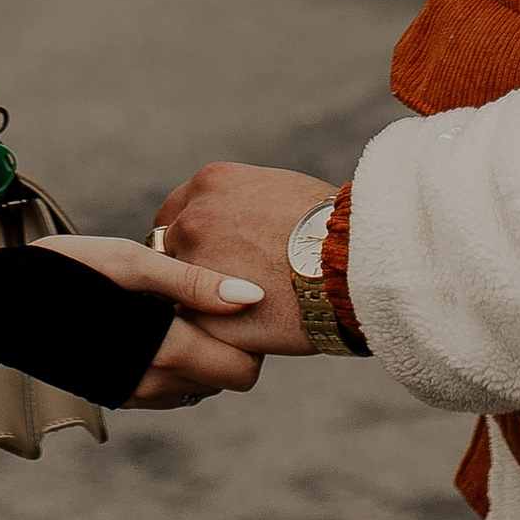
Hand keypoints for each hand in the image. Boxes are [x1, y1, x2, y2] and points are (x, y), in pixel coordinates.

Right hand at [38, 232, 268, 406]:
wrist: (2, 305)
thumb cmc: (69, 269)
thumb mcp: (133, 262)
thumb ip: (193, 282)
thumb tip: (251, 296)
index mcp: (166, 350)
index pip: (244, 370)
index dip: (250, 337)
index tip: (231, 300)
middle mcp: (154, 384)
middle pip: (226, 381)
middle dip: (230, 346)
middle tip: (208, 301)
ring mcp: (135, 395)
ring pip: (199, 387)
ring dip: (201, 355)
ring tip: (176, 308)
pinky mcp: (118, 396)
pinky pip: (169, 390)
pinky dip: (175, 364)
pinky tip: (154, 324)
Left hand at [145, 165, 339, 356]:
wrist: (351, 263)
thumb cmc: (331, 227)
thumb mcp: (279, 192)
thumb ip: (243, 208)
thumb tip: (240, 229)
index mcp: (209, 184)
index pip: (174, 213)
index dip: (190, 238)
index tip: (207, 255)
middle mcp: (192, 220)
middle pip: (168, 250)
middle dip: (188, 269)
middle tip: (216, 288)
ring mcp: (192, 266)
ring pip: (177, 291)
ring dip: (196, 302)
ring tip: (232, 315)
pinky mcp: (202, 313)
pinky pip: (196, 326)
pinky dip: (212, 332)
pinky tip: (241, 335)